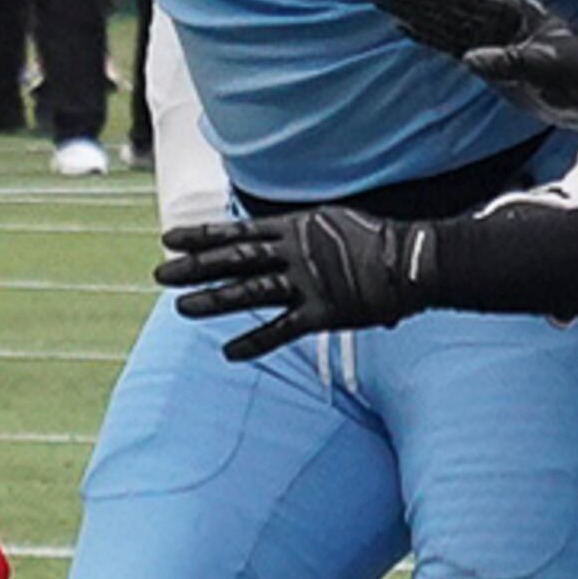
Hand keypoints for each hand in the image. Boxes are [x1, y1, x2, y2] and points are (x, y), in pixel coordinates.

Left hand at [156, 207, 428, 360]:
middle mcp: (297, 252)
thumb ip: (297, 235)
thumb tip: (270, 239)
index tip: (169, 238)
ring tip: (181, 308)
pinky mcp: (325, 311)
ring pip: (250, 292)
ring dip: (214, 300)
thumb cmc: (376, 243)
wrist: (418, 260)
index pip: (239, 232)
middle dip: (196, 267)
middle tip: (160, 274)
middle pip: (235, 259)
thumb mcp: (332, 225)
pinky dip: (255, 343)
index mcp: (297, 227)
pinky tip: (228, 353)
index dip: (202, 236)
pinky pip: (283, 330)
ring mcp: (310, 281)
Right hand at [371, 0, 577, 132]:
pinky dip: (426, 35)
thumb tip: (470, 58)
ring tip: (383, 1)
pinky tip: (406, 28)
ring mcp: (494, 39)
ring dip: (413, 12)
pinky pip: (450, 43)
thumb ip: (510, 61)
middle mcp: (501, 21)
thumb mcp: (550, 66)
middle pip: (446, 4)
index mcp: (516, 12)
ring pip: (444, 21)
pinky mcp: (489, 59)